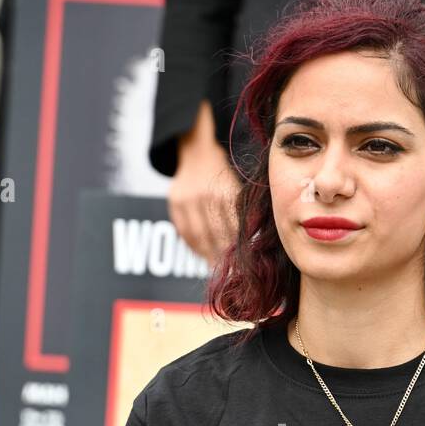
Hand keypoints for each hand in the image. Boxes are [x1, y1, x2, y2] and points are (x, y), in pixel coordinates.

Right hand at [169, 143, 239, 262]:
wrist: (197, 150)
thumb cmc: (223, 173)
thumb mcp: (236, 186)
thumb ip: (241, 212)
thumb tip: (250, 243)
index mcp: (225, 192)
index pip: (232, 228)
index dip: (237, 249)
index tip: (243, 265)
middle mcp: (204, 196)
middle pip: (214, 235)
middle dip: (222, 256)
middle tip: (230, 275)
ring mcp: (187, 199)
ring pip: (198, 235)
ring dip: (206, 255)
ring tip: (214, 268)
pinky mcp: (174, 202)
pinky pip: (183, 230)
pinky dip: (192, 245)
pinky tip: (201, 254)